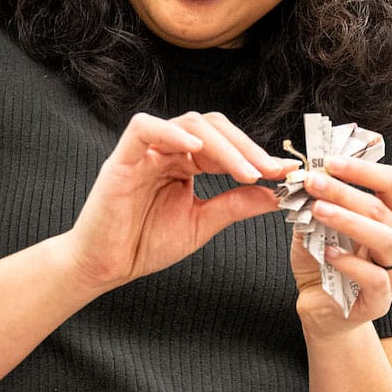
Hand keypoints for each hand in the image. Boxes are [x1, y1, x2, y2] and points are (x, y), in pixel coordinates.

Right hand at [62, 111, 289, 289]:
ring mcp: (146, 151)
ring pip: (188, 124)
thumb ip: (236, 204)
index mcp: (186, 163)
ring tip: (244, 171)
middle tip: (269, 171)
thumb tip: (276, 192)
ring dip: (222, 145)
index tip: (285, 172)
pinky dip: (173, 134)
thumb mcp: (203, 223)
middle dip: (245, 147)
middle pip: (212, 127)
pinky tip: (197, 152)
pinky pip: (145, 127)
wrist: (106, 267)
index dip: (256, 155)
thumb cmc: (145, 243)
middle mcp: (168, 150)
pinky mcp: (122, 158)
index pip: (226, 144)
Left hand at [291, 145, 391, 335]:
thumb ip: (317, 202)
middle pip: (383, 208)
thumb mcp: (317, 225)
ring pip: (385, 238)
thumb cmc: (324, 263)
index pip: (391, 183)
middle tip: (313, 181)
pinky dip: (350, 262)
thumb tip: (306, 174)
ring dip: (348, 220)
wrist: (320, 308)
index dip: (362, 168)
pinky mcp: (381, 300)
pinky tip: (328, 253)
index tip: (329, 161)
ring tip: (317, 210)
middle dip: (345, 191)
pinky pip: (375, 277)